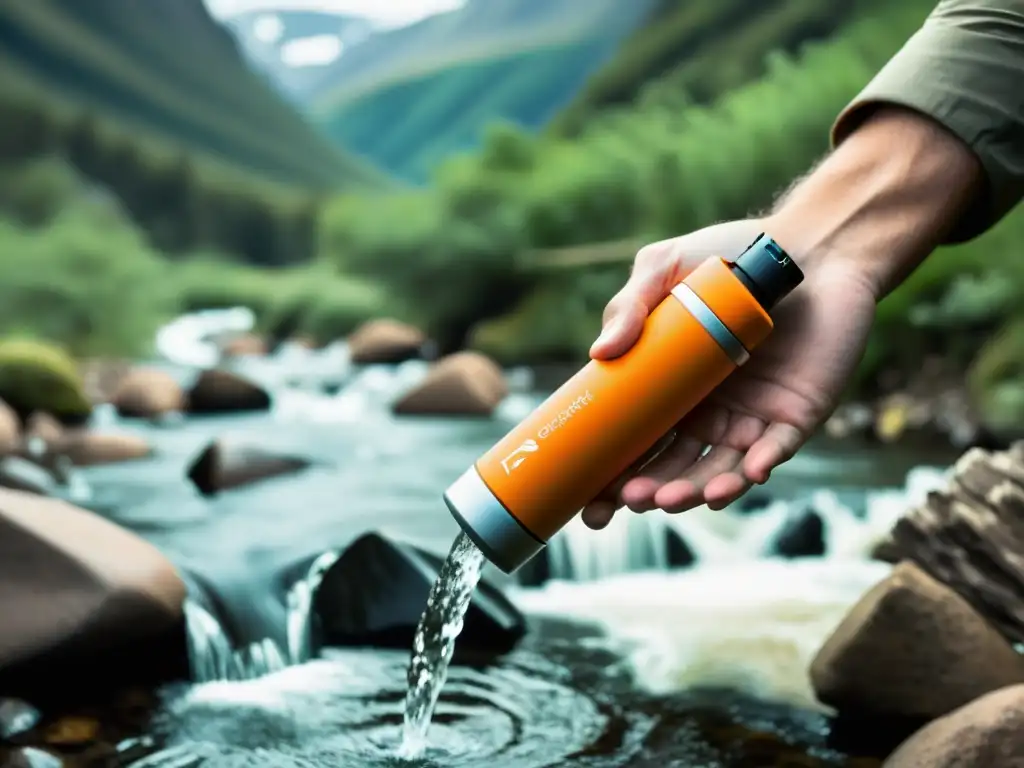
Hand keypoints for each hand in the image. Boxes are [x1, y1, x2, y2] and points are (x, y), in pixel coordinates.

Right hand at [580, 218, 878, 528]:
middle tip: (629, 500)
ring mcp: (752, 417)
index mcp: (671, 391)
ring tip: (673, 497)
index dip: (612, 478)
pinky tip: (744, 475)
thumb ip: (629, 304)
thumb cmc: (731, 256)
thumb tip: (599, 353)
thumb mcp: (666, 268)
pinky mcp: (797, 415)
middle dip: (650, 491)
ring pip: (721, 471)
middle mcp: (709, 413)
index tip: (589, 504)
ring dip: (698, 491)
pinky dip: (760, 467)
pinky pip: (777, 450)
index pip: (636, 444)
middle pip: (674, 467)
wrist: (811, 245)